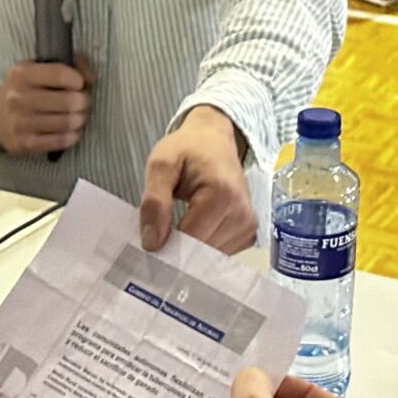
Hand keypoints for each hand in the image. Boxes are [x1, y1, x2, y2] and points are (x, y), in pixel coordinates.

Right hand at [0, 58, 92, 155]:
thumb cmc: (25, 89)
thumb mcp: (38, 68)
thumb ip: (69, 65)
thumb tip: (91, 78)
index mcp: (22, 74)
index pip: (60, 74)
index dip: (78, 80)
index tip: (79, 84)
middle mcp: (17, 97)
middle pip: (68, 101)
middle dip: (82, 102)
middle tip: (81, 102)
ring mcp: (19, 123)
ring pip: (67, 122)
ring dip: (79, 119)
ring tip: (77, 116)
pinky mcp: (24, 144)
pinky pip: (60, 141)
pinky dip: (72, 136)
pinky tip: (71, 131)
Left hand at [140, 105, 253, 254]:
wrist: (213, 139)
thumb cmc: (187, 149)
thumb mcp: (161, 164)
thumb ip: (154, 201)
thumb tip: (152, 243)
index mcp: (221, 194)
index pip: (190, 240)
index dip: (166, 245)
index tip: (149, 241)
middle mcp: (242, 213)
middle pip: (201, 253)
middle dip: (177, 249)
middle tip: (160, 233)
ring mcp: (248, 225)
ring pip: (210, 258)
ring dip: (191, 250)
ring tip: (179, 227)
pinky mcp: (248, 233)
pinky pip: (220, 254)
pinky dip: (204, 248)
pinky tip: (195, 228)